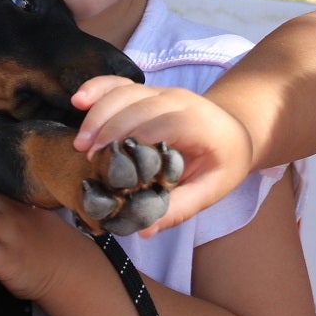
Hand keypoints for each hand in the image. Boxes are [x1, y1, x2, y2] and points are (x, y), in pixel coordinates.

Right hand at [72, 76, 254, 234]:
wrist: (236, 130)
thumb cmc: (224, 161)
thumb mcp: (213, 189)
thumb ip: (180, 208)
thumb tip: (143, 231)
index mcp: (197, 123)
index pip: (159, 126)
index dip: (131, 141)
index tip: (109, 167)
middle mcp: (178, 100)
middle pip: (136, 106)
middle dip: (108, 131)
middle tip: (89, 161)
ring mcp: (162, 92)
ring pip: (124, 93)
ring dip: (98, 115)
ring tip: (80, 145)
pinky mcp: (149, 91)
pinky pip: (121, 85)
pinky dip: (99, 88)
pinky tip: (79, 101)